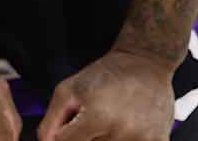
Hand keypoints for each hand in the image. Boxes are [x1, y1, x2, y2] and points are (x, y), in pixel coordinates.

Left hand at [38, 50, 175, 140]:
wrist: (146, 63)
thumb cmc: (106, 75)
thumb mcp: (69, 89)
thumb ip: (51, 121)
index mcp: (97, 117)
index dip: (66, 137)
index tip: (74, 127)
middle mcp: (121, 130)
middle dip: (89, 138)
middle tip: (98, 120)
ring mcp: (142, 139)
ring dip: (107, 140)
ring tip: (114, 121)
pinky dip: (127, 140)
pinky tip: (129, 129)